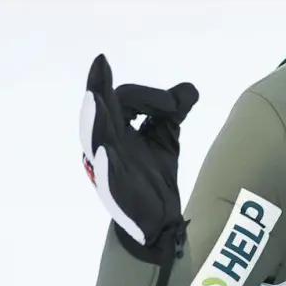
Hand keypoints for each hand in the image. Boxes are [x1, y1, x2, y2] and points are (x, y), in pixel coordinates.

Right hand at [80, 54, 198, 263]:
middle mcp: (105, 143)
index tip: (178, 104)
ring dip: (96, 118)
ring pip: (97, 138)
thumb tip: (189, 89)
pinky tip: (105, 150)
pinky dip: (105, 162)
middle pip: (101, 112)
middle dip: (100, 89)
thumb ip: (172, 114)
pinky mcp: (115, 188)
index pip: (123, 100)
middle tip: (100, 65)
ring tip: (95, 98)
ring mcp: (107, 165)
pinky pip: (106, 174)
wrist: (158, 220)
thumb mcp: (164, 140)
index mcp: (115, 129)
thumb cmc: (154, 178)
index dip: (149, 96)